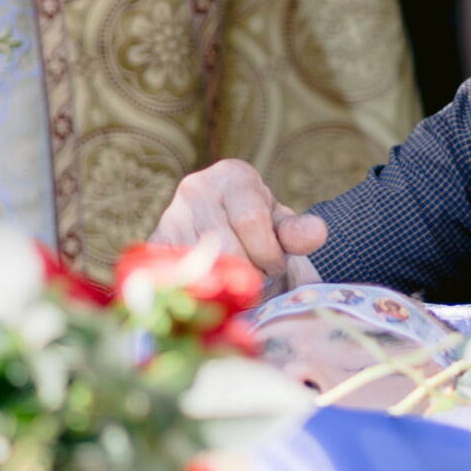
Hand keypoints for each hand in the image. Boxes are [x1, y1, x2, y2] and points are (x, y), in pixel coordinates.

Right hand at [149, 159, 327, 287]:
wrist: (231, 244)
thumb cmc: (262, 235)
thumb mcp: (283, 230)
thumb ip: (298, 233)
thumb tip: (316, 233)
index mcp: (232, 175)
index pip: (249, 220)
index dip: (267, 253)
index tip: (275, 265)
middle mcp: (195, 188)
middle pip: (225, 247)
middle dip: (247, 273)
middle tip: (254, 278)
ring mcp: (170, 216)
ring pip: (200, 266)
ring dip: (224, 285)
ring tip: (234, 282)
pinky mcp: (153, 245)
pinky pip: (172, 273)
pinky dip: (194, 290)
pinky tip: (209, 295)